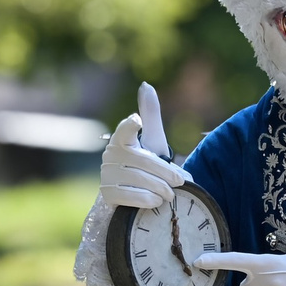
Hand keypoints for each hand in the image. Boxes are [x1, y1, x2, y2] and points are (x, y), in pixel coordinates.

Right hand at [98, 81, 185, 210]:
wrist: (135, 195)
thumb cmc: (145, 164)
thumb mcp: (152, 140)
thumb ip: (150, 115)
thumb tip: (146, 84)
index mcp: (122, 139)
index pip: (124, 130)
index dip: (130, 125)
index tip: (136, 121)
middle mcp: (110, 155)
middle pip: (142, 161)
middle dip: (165, 173)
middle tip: (180, 181)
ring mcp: (106, 174)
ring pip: (138, 179)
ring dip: (159, 188)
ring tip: (171, 194)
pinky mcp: (107, 193)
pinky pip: (130, 196)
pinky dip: (147, 199)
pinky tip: (157, 201)